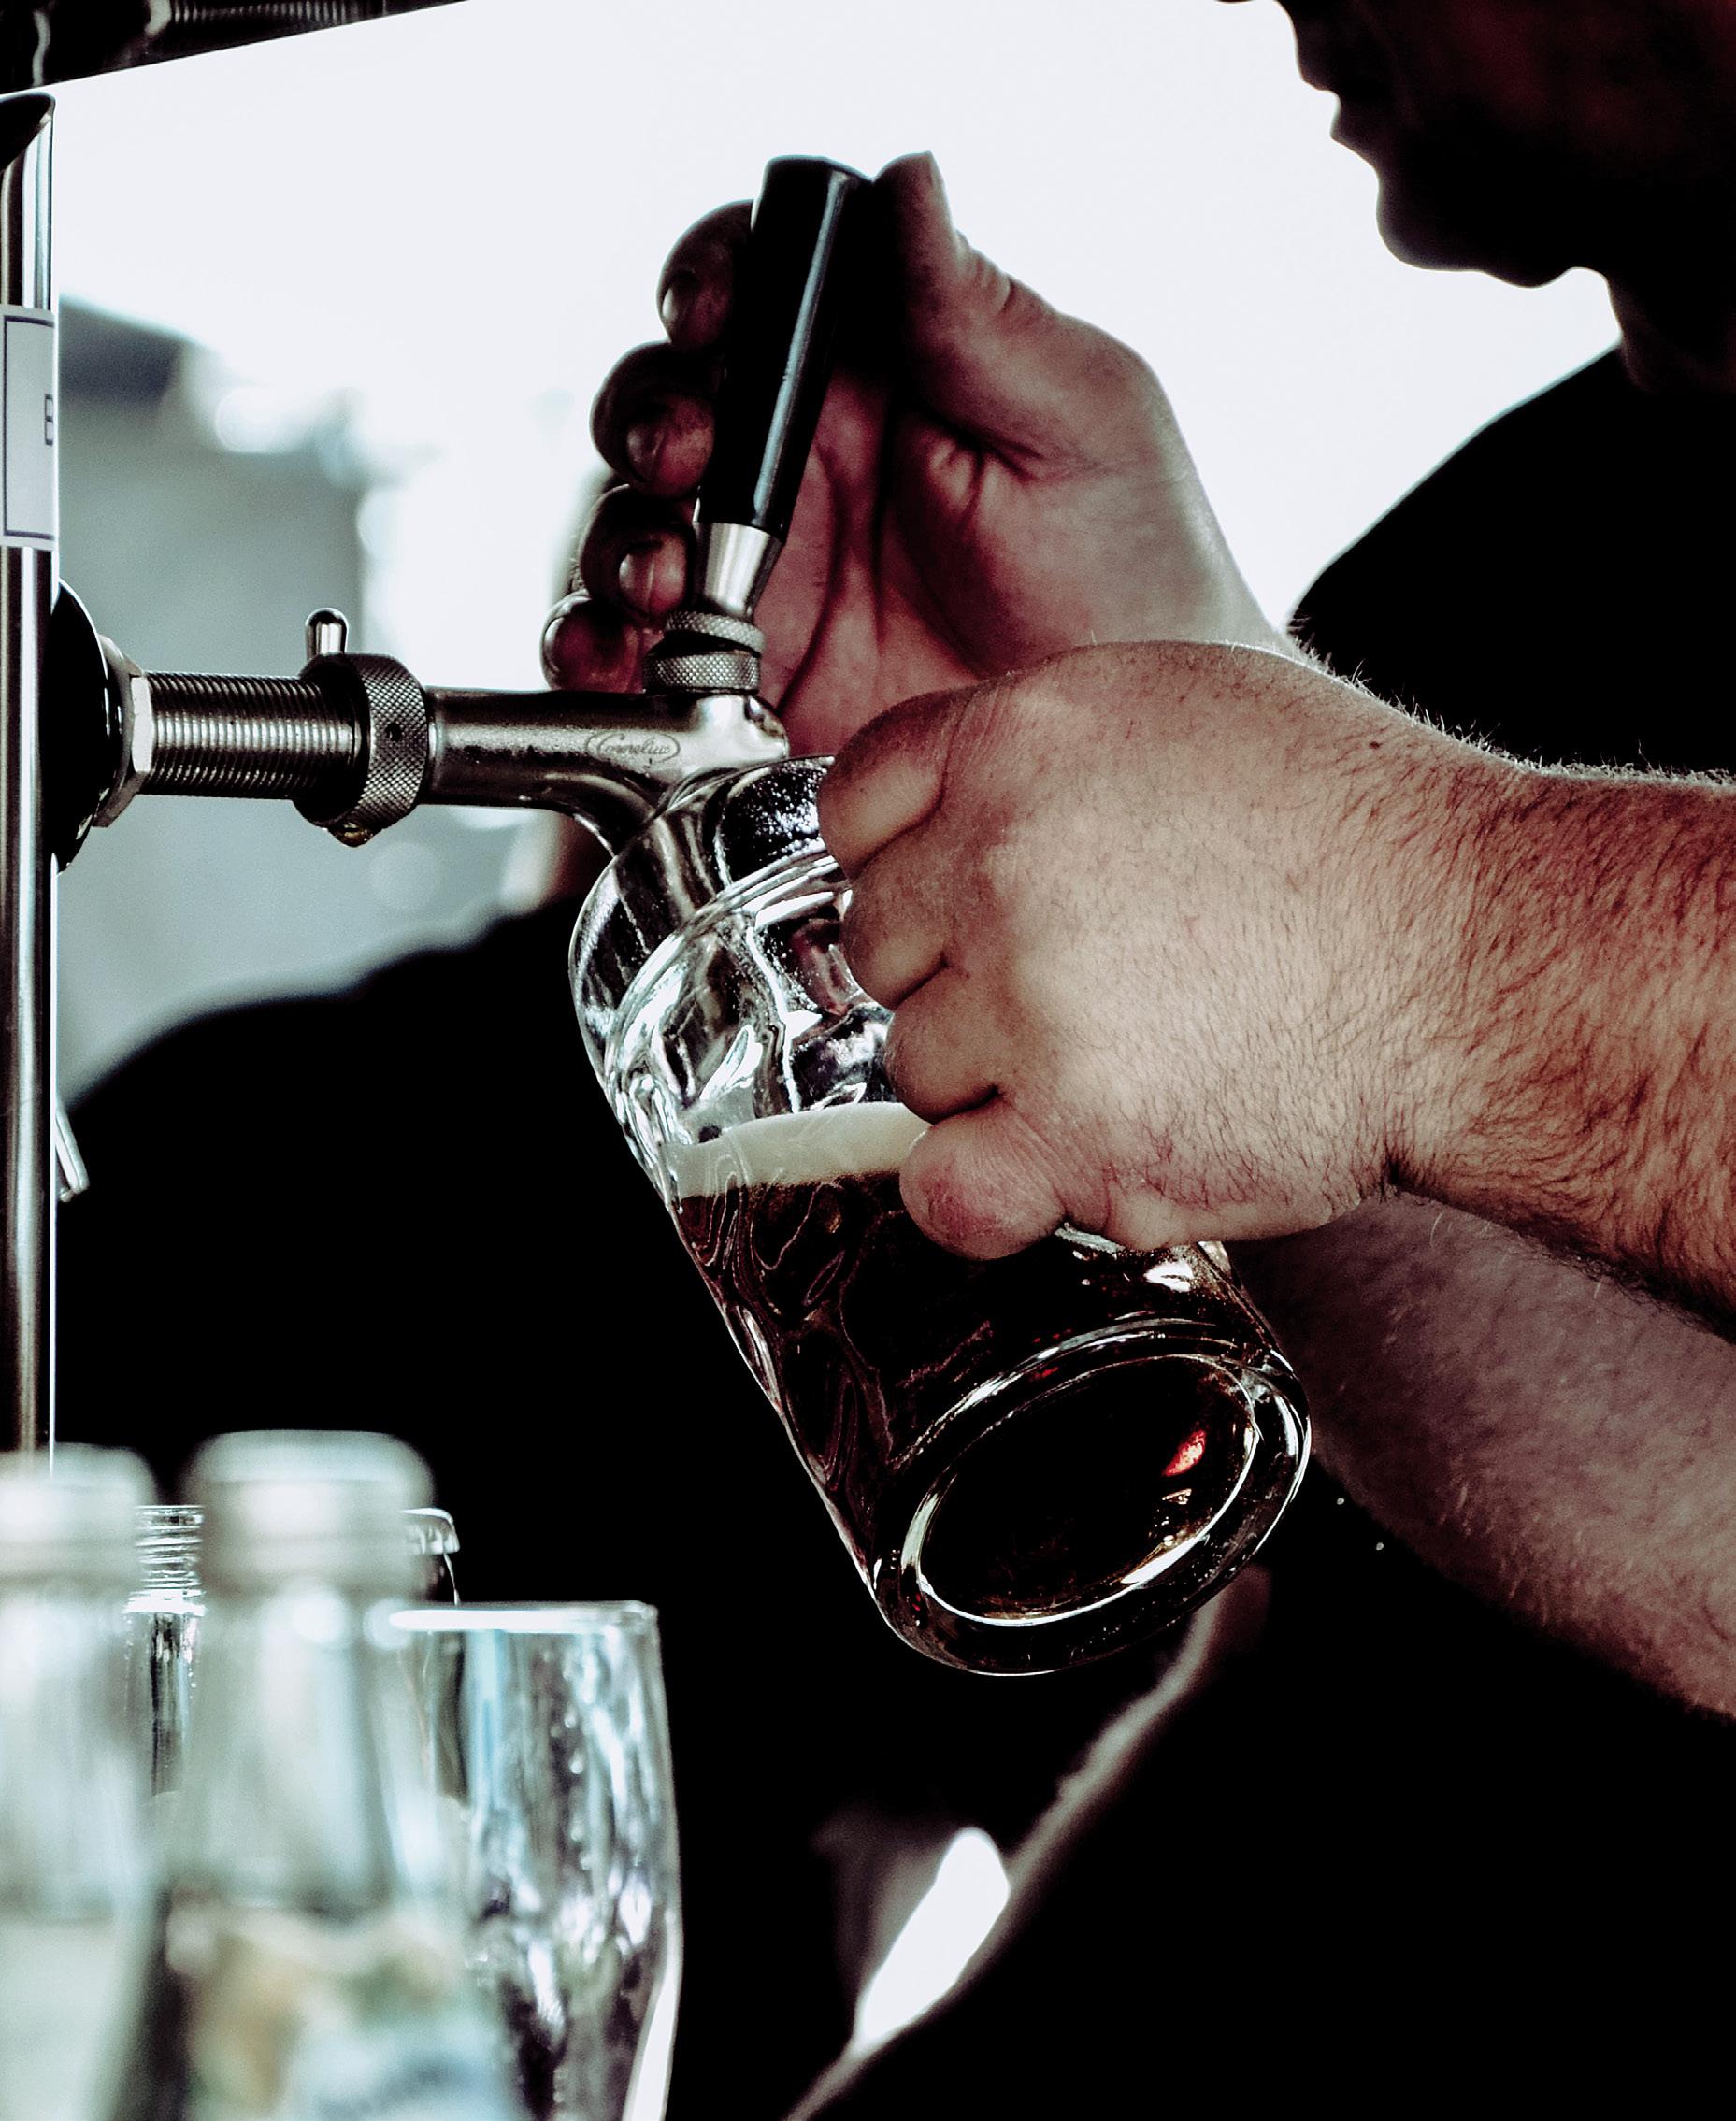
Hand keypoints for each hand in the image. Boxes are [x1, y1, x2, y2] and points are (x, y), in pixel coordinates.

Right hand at [547, 156, 1281, 756]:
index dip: (714, 280)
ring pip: (636, 517)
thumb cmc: (1141, 577)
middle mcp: (809, 460)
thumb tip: (909, 178)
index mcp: (882, 368)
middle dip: (652, 415)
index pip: (763, 284)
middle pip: (671, 395)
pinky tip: (616, 658)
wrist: (1126, 756)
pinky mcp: (745, 675)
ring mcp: (770, 569)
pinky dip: (600, 650)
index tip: (712, 315)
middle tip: (688, 456)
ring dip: (620, 534)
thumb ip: (975, 313)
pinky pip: (639, 651)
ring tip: (660, 580)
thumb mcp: (1079, 422)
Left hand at [819, 641, 1500, 1258]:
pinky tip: (1055, 1160)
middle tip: (1070, 986)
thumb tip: (955, 813)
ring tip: (1120, 1060)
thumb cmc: (1368, 843)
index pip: (855, 809)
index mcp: (1023, 739)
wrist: (1483, 963)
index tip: (943, 905)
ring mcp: (1031, 1002)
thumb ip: (1043, 756)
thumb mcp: (1190, 715)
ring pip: (912, 1067)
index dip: (900, 865)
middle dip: (952, 973)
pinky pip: (942, 1190)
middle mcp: (1003, 861)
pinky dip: (985, 1192)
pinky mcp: (1075, 1133)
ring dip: (990, 1082)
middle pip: (874, 946)